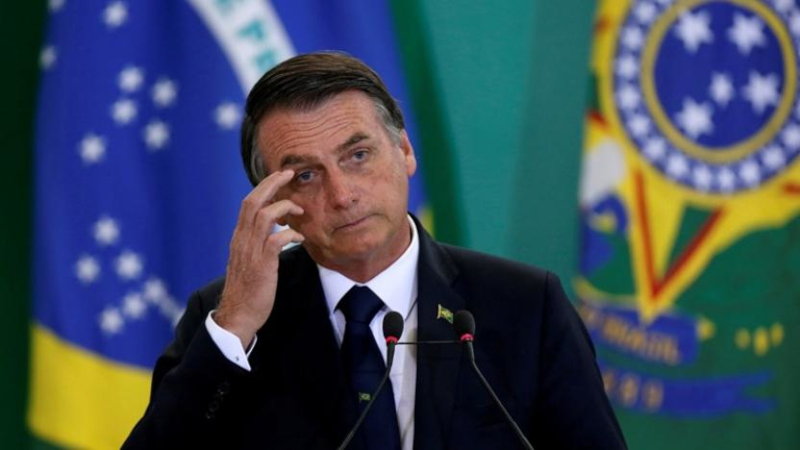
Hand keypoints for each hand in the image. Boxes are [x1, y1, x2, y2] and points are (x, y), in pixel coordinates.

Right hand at [215, 170, 304, 347]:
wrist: (237, 316)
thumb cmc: (247, 291)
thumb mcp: (249, 261)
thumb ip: (258, 245)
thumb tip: (274, 233)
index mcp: (239, 238)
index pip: (248, 203)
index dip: (264, 187)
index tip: (279, 177)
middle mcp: (242, 240)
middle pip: (253, 201)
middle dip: (271, 184)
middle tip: (288, 174)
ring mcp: (250, 252)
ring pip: (263, 216)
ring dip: (284, 207)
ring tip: (300, 210)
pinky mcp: (262, 265)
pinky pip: (276, 240)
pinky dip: (290, 234)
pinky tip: (300, 238)